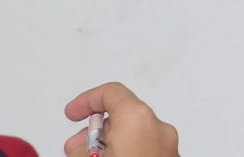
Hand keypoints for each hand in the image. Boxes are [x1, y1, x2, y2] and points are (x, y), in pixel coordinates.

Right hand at [63, 83, 177, 156]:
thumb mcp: (89, 156)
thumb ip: (80, 146)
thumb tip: (78, 147)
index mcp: (138, 117)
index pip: (110, 92)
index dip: (86, 100)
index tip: (72, 113)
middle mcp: (158, 126)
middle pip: (122, 115)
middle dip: (96, 129)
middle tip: (76, 145)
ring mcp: (168, 145)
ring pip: (134, 134)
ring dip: (111, 143)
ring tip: (89, 156)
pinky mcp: (171, 156)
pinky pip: (145, 148)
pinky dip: (127, 151)